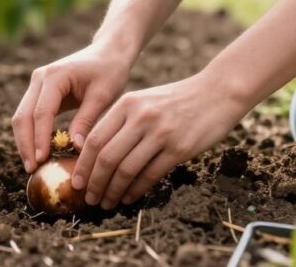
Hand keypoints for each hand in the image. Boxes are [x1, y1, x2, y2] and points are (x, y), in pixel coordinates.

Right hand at [11, 44, 132, 172]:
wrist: (108, 52)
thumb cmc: (109, 71)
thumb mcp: (102, 96)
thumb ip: (86, 120)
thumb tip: (75, 148)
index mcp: (54, 76)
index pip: (41, 112)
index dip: (39, 138)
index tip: (41, 160)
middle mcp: (39, 78)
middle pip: (23, 115)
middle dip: (25, 144)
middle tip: (32, 169)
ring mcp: (37, 84)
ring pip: (21, 116)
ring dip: (24, 141)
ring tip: (33, 166)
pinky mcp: (39, 92)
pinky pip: (29, 116)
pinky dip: (30, 134)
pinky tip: (38, 153)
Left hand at [71, 71, 247, 209]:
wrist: (218, 92)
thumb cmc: (177, 100)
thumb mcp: (144, 101)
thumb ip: (122, 121)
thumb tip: (96, 153)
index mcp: (127, 104)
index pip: (94, 139)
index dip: (82, 164)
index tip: (77, 182)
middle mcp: (140, 117)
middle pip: (106, 157)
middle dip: (94, 182)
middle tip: (89, 198)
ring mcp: (160, 133)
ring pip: (126, 170)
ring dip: (113, 191)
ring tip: (107, 202)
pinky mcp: (179, 148)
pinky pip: (150, 175)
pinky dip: (135, 190)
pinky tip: (129, 197)